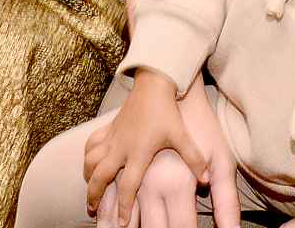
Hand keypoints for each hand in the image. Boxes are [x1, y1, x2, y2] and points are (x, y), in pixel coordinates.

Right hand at [94, 77, 239, 227]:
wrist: (154, 81)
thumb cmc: (168, 110)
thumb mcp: (181, 136)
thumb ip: (193, 158)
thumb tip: (206, 179)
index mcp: (139, 152)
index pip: (128, 186)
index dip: (124, 207)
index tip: (122, 224)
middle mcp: (122, 147)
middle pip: (100, 176)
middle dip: (94, 196)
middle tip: (92, 211)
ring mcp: (113, 136)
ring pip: (91, 160)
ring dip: (88, 177)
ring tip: (89, 190)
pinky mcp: (109, 126)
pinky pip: (92, 143)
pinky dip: (88, 155)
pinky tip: (89, 162)